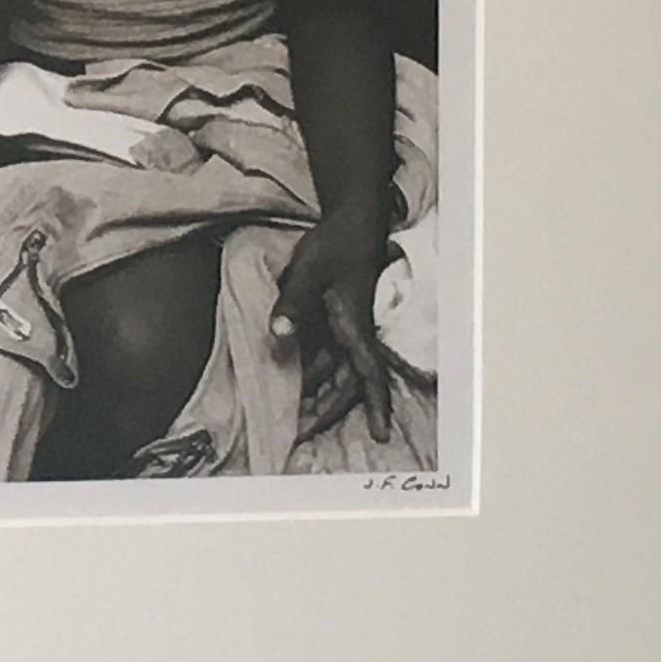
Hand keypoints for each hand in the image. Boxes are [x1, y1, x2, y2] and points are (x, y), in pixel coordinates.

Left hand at [275, 211, 398, 441]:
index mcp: (353, 328)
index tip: (382, 436)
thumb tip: (278, 333)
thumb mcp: (306, 273)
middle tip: (301, 435)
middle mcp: (351, 335)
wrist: (349, 225)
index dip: (376, 406)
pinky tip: (289, 383)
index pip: (368, 374)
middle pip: (346, 384)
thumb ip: (292, 304)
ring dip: (315, 395)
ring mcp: (342, 330)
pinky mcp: (330, 322)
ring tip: (290, 418)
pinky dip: (309, 374)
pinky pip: (323, 357)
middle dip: (327, 412)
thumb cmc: (333, 248)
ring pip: (333, 374)